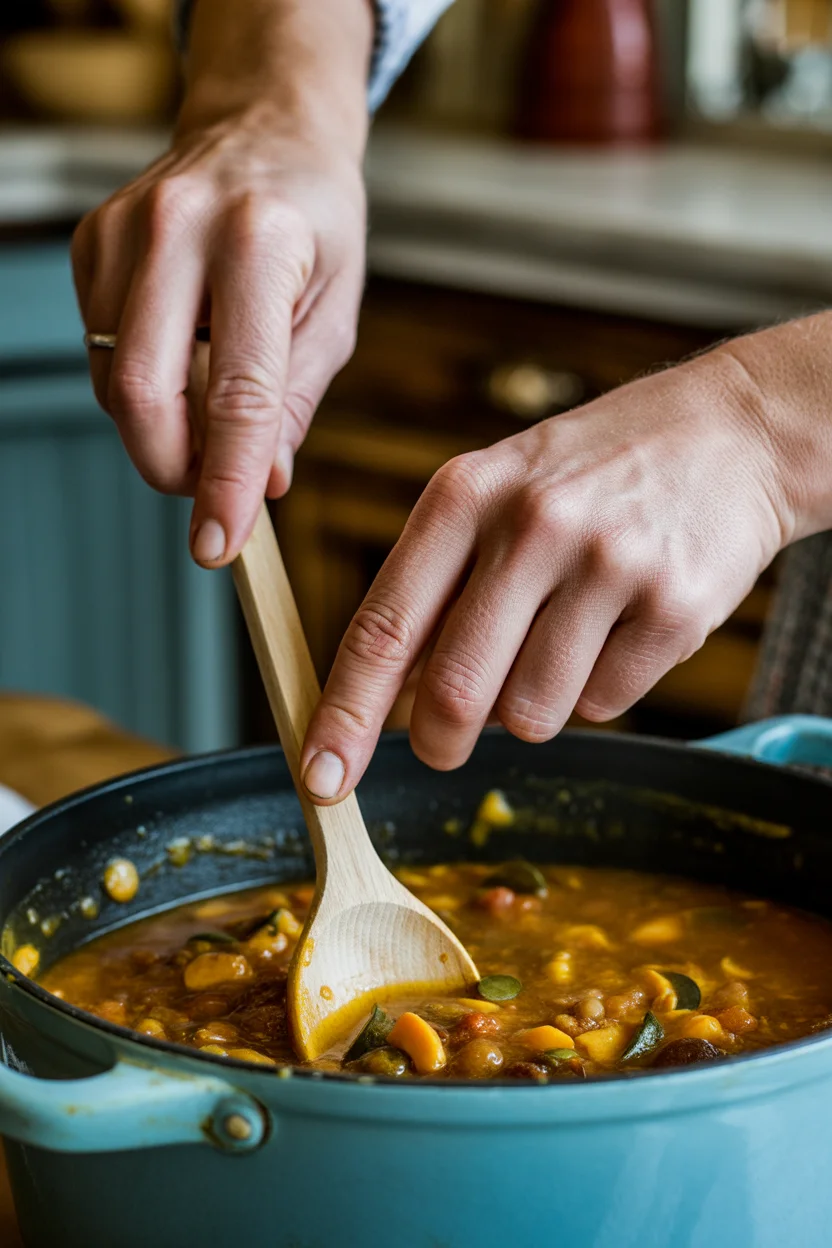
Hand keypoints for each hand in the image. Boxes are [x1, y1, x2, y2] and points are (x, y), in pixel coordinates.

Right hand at [71, 0, 370, 567]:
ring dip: (159, 429)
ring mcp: (122, 230)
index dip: (226, 480)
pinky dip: (143, 384)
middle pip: (144, 392)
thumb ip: (295, 401)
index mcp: (259, 242)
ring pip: (114, 380)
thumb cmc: (315, 224)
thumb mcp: (336, 312)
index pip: (237, 392)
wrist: (264, 130)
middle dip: (172, 467)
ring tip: (211, 414)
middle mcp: (178, 228)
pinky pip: (101, 350)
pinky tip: (184, 357)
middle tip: (210, 490)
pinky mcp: (90, 242)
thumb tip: (260, 483)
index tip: (218, 543)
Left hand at [300, 346, 794, 800]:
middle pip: (456, 694)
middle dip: (440, 743)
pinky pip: (605, 706)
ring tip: (562, 641)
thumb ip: (437, 587)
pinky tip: (618, 629)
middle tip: (446, 745)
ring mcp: (608, 565)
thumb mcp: (497, 490)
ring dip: (531, 710)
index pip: (384, 627)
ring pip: (532, 715)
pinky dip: (598, 691)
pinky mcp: (674, 607)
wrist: (733, 431)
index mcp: (465, 495)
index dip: (345, 715)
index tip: (320, 777)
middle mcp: (532, 526)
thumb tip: (389, 700)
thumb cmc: (593, 471)